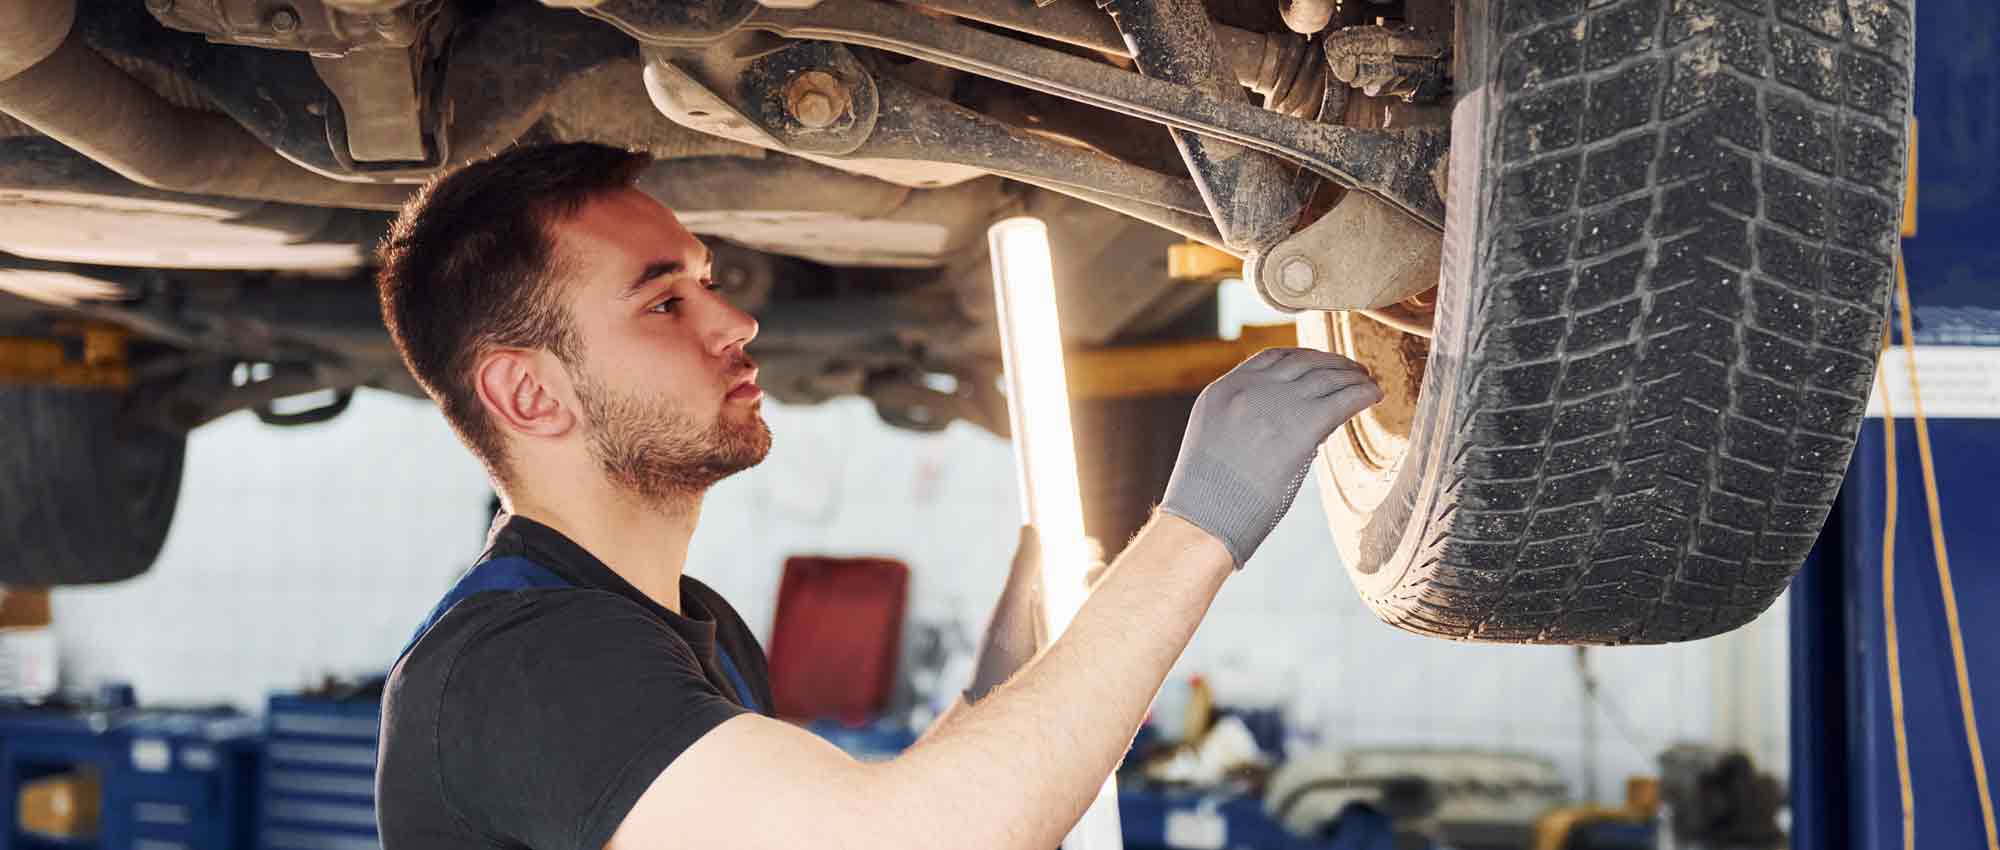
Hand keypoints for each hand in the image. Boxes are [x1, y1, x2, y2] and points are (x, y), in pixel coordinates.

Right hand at [1157, 348, 1381, 567]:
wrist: (1206, 517)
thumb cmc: (1209, 494)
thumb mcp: (1214, 439)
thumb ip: (1242, 418)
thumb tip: (1285, 419)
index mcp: (1224, 390)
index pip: (1272, 357)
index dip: (1303, 357)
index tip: (1321, 364)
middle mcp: (1251, 389)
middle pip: (1304, 361)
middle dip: (1333, 363)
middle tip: (1353, 370)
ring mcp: (1276, 404)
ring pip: (1327, 376)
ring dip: (1353, 377)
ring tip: (1368, 382)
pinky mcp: (1302, 425)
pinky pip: (1343, 399)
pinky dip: (1362, 393)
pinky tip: (1374, 395)